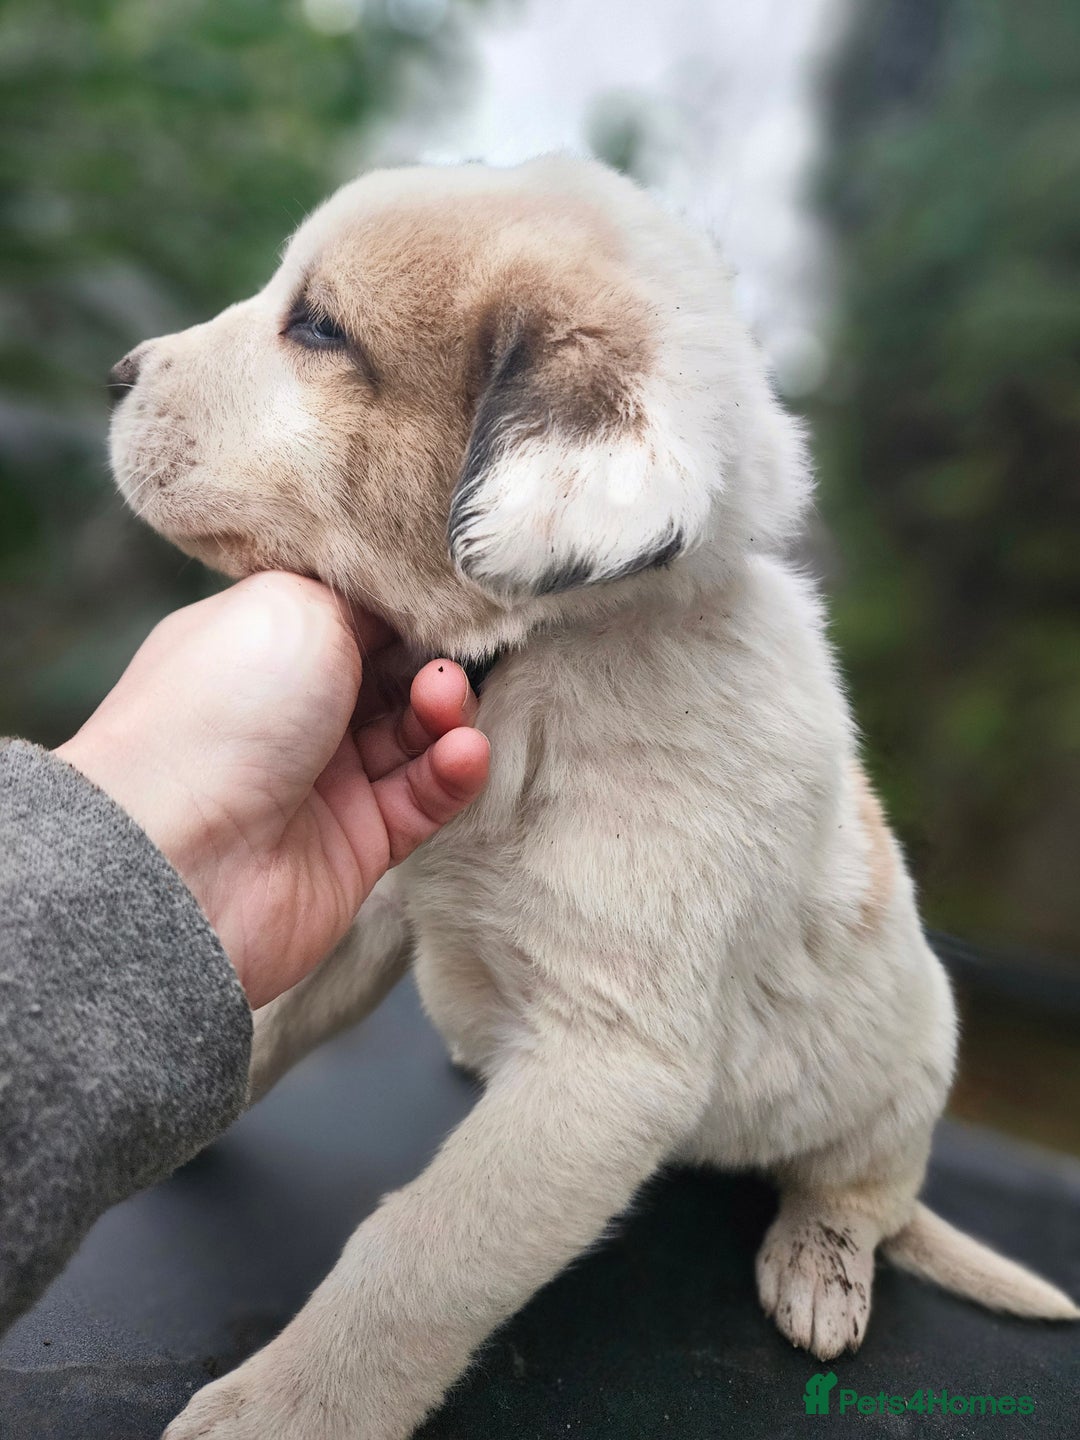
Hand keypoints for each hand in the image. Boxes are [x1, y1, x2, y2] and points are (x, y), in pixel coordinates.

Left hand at [55, 572, 488, 1007]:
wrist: (184, 857)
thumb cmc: (224, 711)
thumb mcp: (293, 606)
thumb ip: (361, 597)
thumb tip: (408, 606)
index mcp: (263, 643)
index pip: (354, 613)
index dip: (405, 605)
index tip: (450, 598)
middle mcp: (292, 708)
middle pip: (393, 672)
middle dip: (431, 659)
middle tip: (444, 659)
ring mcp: (324, 776)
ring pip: (416, 733)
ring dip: (446, 712)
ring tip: (445, 704)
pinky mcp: (359, 841)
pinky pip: (425, 797)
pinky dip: (453, 771)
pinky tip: (464, 753)